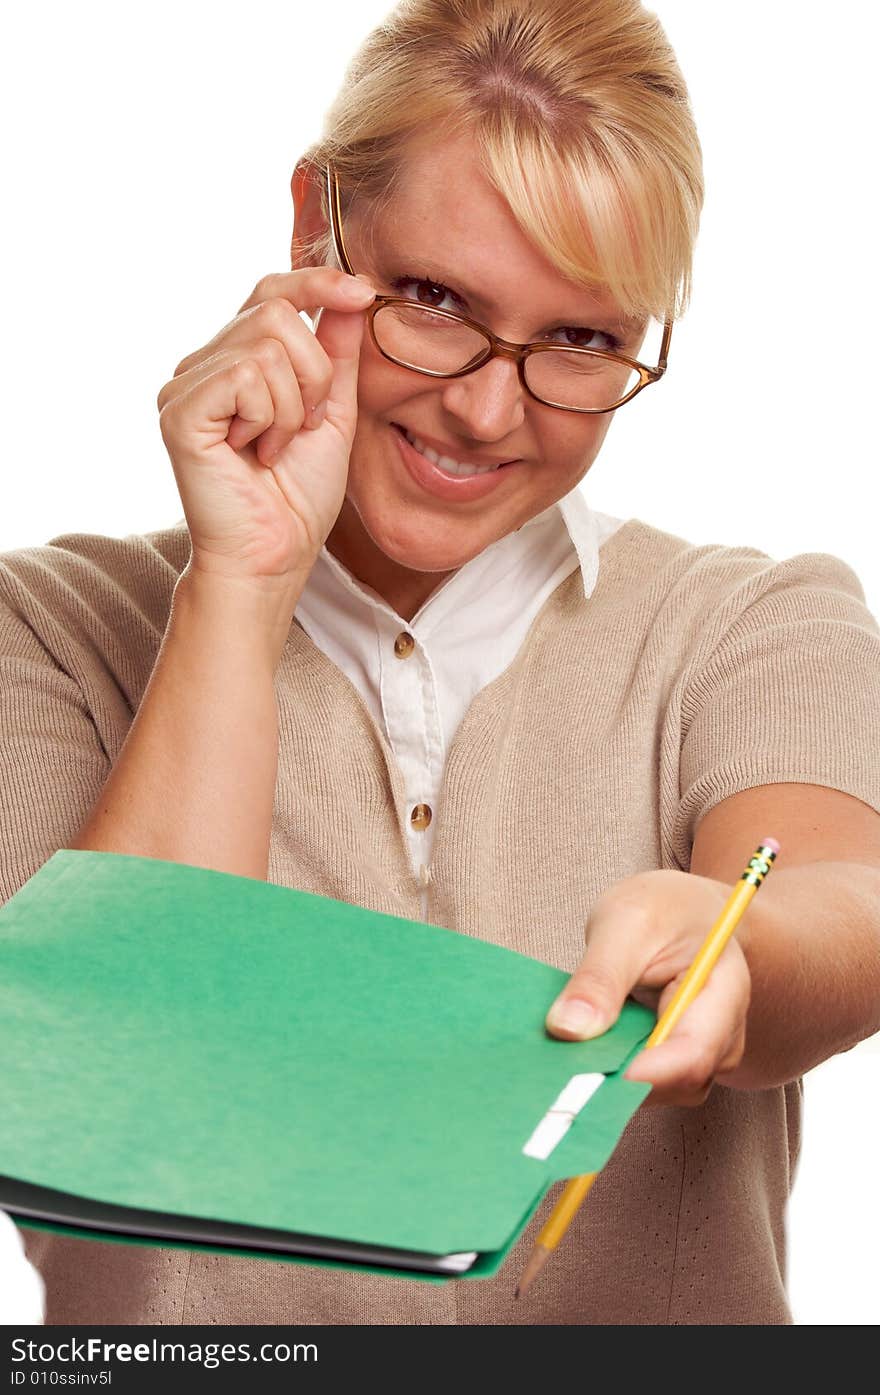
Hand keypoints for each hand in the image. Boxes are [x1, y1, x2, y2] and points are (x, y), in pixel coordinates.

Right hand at [156, 268, 376, 587]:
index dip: (316, 282)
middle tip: (304, 426)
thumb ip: (338, 352)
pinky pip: (244, 377)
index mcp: (236, 360)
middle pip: (274, 310)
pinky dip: (267, 418)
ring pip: (264, 347)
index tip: (364, 291)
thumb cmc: (298, 497)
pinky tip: (253, 453)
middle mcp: (203, 365)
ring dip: (291, 406)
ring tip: (273, 447)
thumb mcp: (333, 412)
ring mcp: (184, 386)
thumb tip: (353, 291)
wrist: (275, 554)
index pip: (271, 290)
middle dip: (313, 372)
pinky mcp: (179, 411)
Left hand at [545, 870, 750, 1106]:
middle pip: (679, 1082)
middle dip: (620, 1080)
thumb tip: (568, 1030)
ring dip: (614, 1079)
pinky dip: (614, 1074)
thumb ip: (600, 976)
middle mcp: (723, 1032)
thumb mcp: (625, 922)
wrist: (687, 914)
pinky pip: (648, 1084)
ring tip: (570, 1053)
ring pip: (660, 1091)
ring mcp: (706, 1054)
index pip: (693, 1052)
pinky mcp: (679, 1063)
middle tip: (561, 1067)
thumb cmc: (664, 910)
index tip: (588, 1073)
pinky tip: (585, 1054)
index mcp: (722, 988)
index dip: (642, 1073)